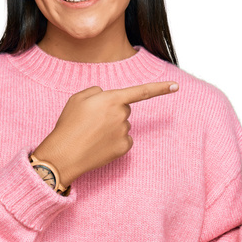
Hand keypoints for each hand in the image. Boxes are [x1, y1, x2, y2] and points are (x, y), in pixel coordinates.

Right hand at [33, 81, 178, 185]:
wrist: (64, 155)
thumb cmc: (69, 124)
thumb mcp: (78, 98)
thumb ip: (97, 91)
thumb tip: (107, 96)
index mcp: (112, 99)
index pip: (141, 91)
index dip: (160, 88)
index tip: (177, 86)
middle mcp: (122, 115)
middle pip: (125, 109)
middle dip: (112, 112)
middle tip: (92, 121)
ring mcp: (124, 132)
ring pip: (123, 125)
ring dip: (111, 127)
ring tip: (91, 134)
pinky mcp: (124, 148)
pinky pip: (124, 139)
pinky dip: (114, 141)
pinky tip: (99, 144)